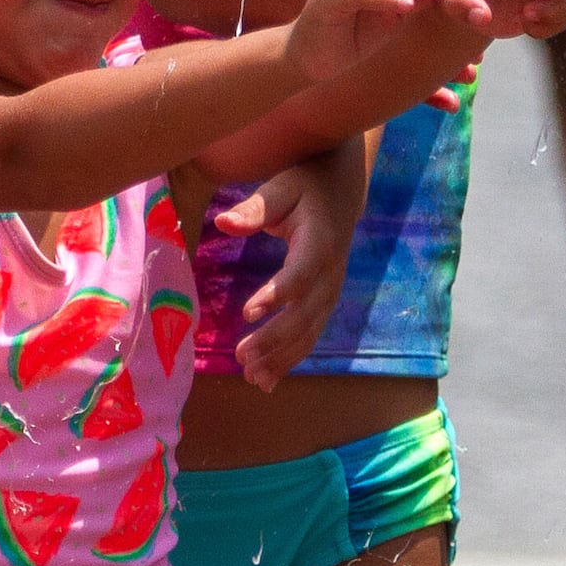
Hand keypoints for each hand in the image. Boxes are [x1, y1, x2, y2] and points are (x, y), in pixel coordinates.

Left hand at [219, 155, 361, 390]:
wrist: (341, 191)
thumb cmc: (304, 187)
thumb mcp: (279, 189)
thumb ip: (253, 209)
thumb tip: (223, 222)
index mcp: (319, 243)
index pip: (300, 274)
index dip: (276, 295)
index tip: (247, 313)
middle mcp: (330, 273)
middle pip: (304, 313)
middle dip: (275, 339)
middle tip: (242, 358)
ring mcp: (330, 291)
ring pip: (309, 331)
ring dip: (281, 356)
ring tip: (252, 377)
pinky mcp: (325, 301)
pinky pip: (310, 334)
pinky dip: (290, 358)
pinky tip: (268, 379)